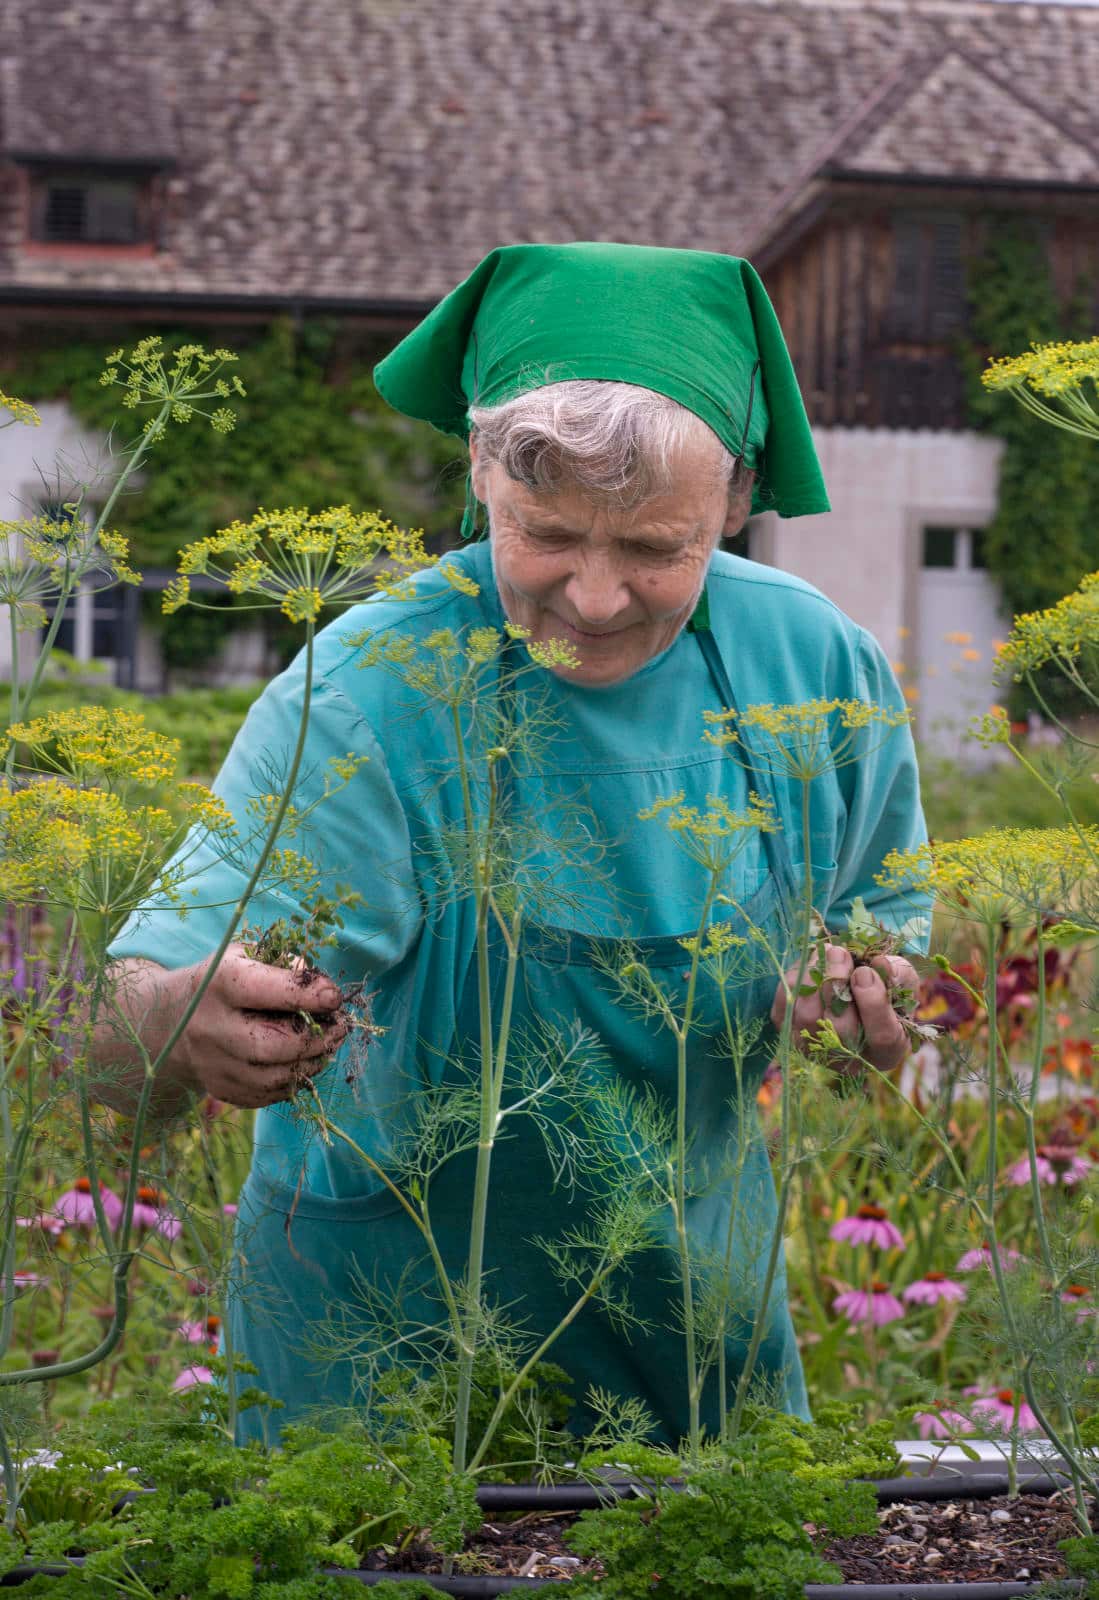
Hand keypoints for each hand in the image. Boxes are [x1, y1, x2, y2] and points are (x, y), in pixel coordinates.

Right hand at [153, 945, 349, 1108]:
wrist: (172, 1022)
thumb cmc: (223, 982)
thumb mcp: (246, 956)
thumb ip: (284, 964)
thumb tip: (321, 988)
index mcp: (220, 984)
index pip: (266, 991)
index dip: (307, 995)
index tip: (334, 996)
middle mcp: (211, 1027)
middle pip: (271, 1045)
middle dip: (316, 1039)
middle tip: (341, 1028)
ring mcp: (213, 1064)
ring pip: (274, 1077)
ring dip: (311, 1063)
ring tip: (327, 1046)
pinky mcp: (220, 1089)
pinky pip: (268, 1095)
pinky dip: (294, 1081)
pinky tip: (303, 1063)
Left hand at [770, 943, 918, 1073]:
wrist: (851, 996)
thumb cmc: (883, 991)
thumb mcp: (902, 982)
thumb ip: (898, 975)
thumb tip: (880, 964)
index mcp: (886, 1052)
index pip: (883, 1037)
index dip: (873, 1002)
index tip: (865, 972)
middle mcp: (849, 1059)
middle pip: (839, 1029)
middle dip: (837, 985)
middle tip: (840, 953)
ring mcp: (815, 1049)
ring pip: (807, 1016)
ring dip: (816, 978)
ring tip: (829, 952)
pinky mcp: (788, 1032)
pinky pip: (786, 1003)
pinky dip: (798, 977)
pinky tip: (815, 960)